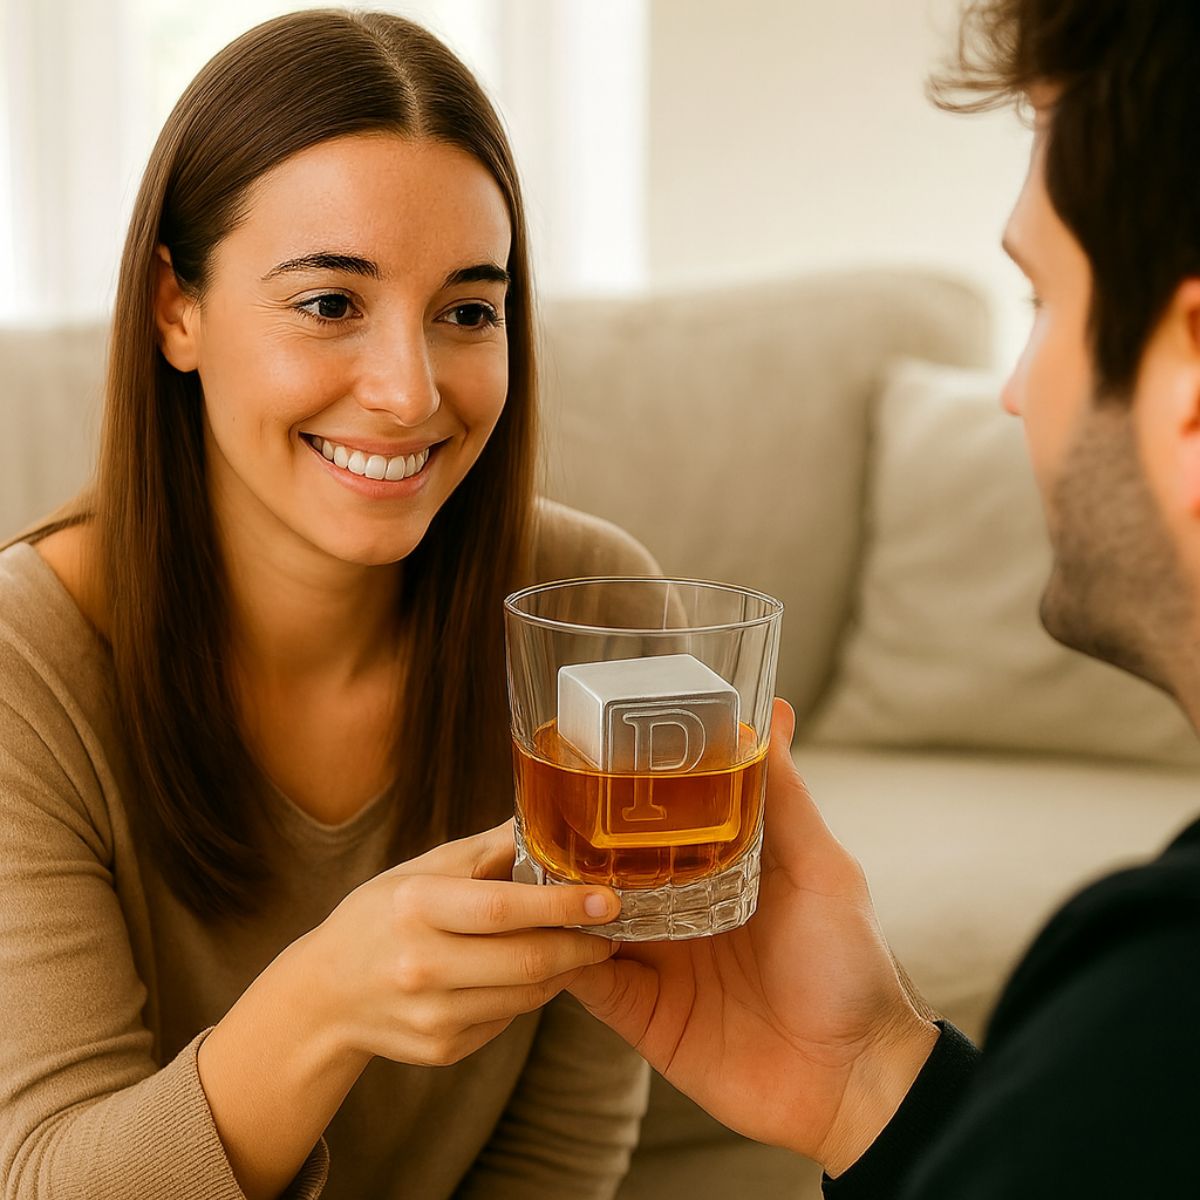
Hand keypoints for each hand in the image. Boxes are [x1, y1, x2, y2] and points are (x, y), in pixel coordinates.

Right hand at [301, 819, 620, 1068]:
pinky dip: (528, 994)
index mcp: (416, 906)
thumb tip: (547, 819)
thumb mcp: (422, 870)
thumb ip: (488, 848)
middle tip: (611, 928)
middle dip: (583, 945)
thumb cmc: (382, 916)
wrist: (325, 995)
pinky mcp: (442, 1048)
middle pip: (527, 960)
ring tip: (580, 947)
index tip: (607, 899)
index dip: (562, 906)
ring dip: (564, 970)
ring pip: (528, 995)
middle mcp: (422, 964)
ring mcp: (432, 1014)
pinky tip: (525, 974)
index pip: (503, 908)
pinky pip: (508, 1017)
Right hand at [568, 700, 938, 1175]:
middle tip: (534, 811)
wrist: (855, 1080)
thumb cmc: (850, 966)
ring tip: (521, 865)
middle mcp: (679, 912)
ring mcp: (657, 964)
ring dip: (556, 900)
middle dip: (572, 846)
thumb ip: (783, 798)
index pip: (653, 825)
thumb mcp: (821, 868)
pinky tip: (540, 931)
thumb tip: (773, 712)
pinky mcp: (641, 1014)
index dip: (618, 796)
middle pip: (608, 871)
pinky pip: (585, 983)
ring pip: (584, 921)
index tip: (582, 757)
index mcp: (717, 872)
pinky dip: (559, 958)